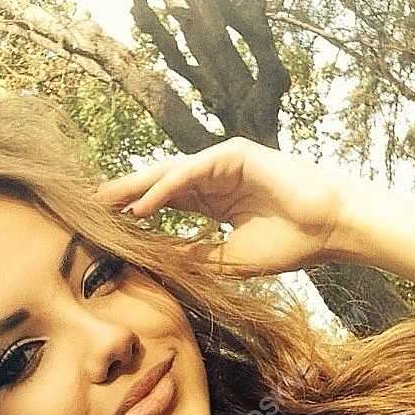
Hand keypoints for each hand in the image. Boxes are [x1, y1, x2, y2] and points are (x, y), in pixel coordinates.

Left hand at [95, 136, 349, 277]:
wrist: (325, 230)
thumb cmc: (288, 244)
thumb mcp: (230, 258)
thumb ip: (196, 256)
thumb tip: (160, 261)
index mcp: (215, 202)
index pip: (166, 203)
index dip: (136, 212)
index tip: (104, 226)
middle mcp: (215, 179)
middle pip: (160, 185)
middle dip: (125, 195)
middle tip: (88, 206)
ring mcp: (223, 164)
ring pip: (169, 174)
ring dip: (135, 188)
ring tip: (103, 202)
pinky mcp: (233, 154)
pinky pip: (190, 172)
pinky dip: (164, 189)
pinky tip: (141, 205)